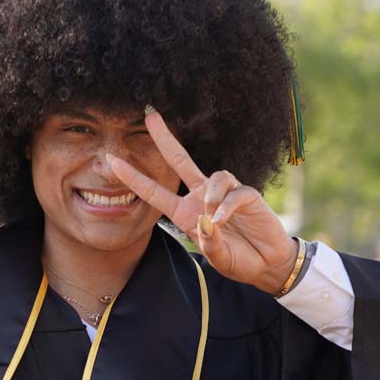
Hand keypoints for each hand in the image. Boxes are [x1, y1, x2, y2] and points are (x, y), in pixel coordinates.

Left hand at [108, 107, 298, 293]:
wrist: (267, 264)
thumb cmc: (238, 259)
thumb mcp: (218, 258)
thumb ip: (209, 243)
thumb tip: (206, 220)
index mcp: (184, 213)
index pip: (154, 191)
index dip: (134, 177)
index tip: (112, 161)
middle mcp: (200, 197)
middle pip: (179, 160)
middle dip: (164, 138)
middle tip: (150, 115)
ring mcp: (223, 193)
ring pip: (211, 175)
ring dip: (210, 197)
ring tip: (215, 220)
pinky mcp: (246, 194)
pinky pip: (232, 191)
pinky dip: (225, 205)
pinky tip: (223, 220)